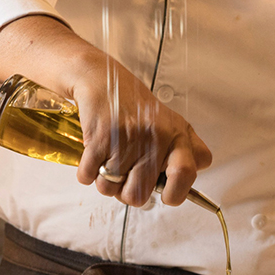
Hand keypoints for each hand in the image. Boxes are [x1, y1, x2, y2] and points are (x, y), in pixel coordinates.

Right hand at [67, 60, 212, 206]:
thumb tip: (186, 187)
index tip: (166, 194)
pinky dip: (87, 173)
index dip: (175, 194)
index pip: (185, 175)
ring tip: (110, 161)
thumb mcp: (172, 125)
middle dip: (127, 192)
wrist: (103, 79)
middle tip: (127, 175)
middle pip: (139, 195)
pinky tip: (95, 156)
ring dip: (105, 182)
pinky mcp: (100, 137)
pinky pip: (89, 177)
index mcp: (177, 136)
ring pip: (110, 189)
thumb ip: (187, 154)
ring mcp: (128, 138)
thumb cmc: (137, 108)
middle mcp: (155, 136)